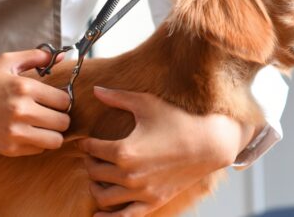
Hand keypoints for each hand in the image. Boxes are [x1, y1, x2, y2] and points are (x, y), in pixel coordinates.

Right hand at [0, 49, 70, 156]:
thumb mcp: (6, 62)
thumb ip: (36, 57)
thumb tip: (63, 57)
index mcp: (25, 87)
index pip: (64, 100)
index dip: (62, 100)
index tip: (54, 100)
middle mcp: (22, 110)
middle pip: (63, 122)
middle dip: (60, 117)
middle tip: (50, 114)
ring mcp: (15, 132)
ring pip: (55, 140)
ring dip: (52, 134)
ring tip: (42, 126)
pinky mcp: (8, 148)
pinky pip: (37, 150)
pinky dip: (37, 143)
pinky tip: (27, 133)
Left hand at [77, 87, 252, 215]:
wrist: (208, 144)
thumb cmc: (177, 121)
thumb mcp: (146, 104)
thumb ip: (118, 97)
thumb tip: (95, 89)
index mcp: (124, 150)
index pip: (92, 149)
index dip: (86, 143)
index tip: (87, 140)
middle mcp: (129, 175)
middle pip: (94, 172)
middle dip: (90, 162)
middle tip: (93, 155)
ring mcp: (141, 192)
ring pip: (103, 196)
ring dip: (95, 185)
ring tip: (99, 176)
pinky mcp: (152, 202)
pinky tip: (97, 213)